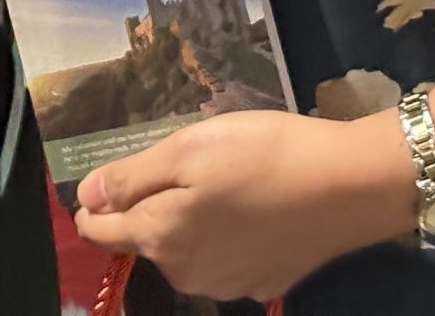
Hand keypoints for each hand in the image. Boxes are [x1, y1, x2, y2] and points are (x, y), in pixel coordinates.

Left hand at [71, 111, 417, 303]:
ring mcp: (227, 285)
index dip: (96, 202)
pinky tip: (254, 209)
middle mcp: (186, 273)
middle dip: (153, 205)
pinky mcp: (264, 283)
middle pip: (147, 239)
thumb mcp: (187, 149)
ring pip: (186, 252)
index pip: (100, 230)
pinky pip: (225, 259)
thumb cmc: (263, 154)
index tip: (116, 173)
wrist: (349, 187)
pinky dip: (229, 237)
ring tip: (225, 182)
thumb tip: (84, 198)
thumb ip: (131, 178)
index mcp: (161, 236)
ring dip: (190, 222)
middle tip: (188, 163)